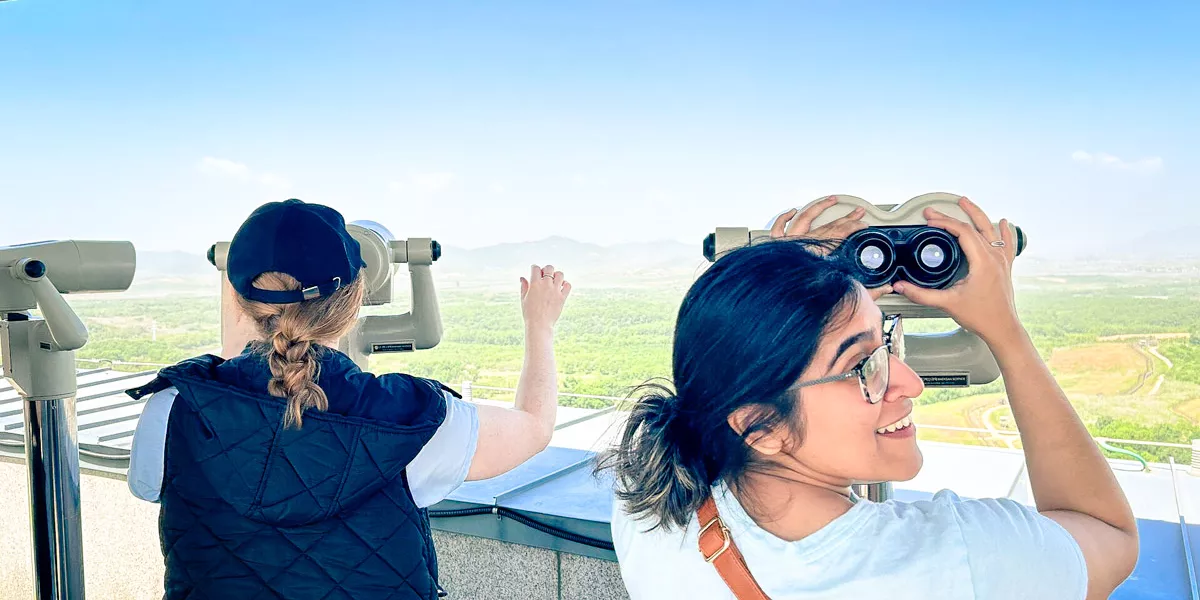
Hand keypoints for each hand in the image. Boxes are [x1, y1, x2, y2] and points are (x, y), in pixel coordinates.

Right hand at [520, 264, 571, 332]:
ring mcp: (555, 290)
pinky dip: (565, 284)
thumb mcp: (524, 299)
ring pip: (560, 274)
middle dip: (547, 269)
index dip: (535, 268)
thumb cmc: (529, 313)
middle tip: (545, 276)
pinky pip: (568, 285)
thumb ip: (524, 287)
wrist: (539, 324)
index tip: (535, 271)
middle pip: (549, 268)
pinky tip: (561, 287)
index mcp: (535, 284)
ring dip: (557, 275)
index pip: (536, 268)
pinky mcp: (562, 297)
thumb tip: (522, 277)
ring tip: (554, 281)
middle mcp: (546, 285)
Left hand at [770, 196, 890, 300]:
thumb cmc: (802, 299)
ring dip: (819, 207)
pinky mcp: (776, 248)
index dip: (854, 226)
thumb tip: (884, 288)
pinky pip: (779, 228)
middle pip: (828, 226)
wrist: (777, 301)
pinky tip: (792, 211)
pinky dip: (784, 218)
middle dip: (846, 218)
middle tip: (858, 212)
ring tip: (830, 200)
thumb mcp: (840, 292)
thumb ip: (864, 291)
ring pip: (804, 218)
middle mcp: (804, 244)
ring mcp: (789, 244)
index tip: (863, 224)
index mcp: (819, 253)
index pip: (841, 233)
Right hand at [891, 197, 1020, 344]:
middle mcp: (995, 258)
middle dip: (954, 214)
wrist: (1002, 329)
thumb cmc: (982, 317)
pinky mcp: (1005, 268)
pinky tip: (1003, 223)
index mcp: (983, 262)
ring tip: (966, 204)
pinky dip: (1004, 231)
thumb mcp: (947, 303)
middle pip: (976, 226)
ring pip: (991, 230)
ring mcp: (1002, 261)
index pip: (963, 232)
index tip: (930, 219)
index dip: (944, 222)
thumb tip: (902, 286)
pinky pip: (1007, 243)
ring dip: (978, 215)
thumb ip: (921, 294)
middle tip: (937, 209)